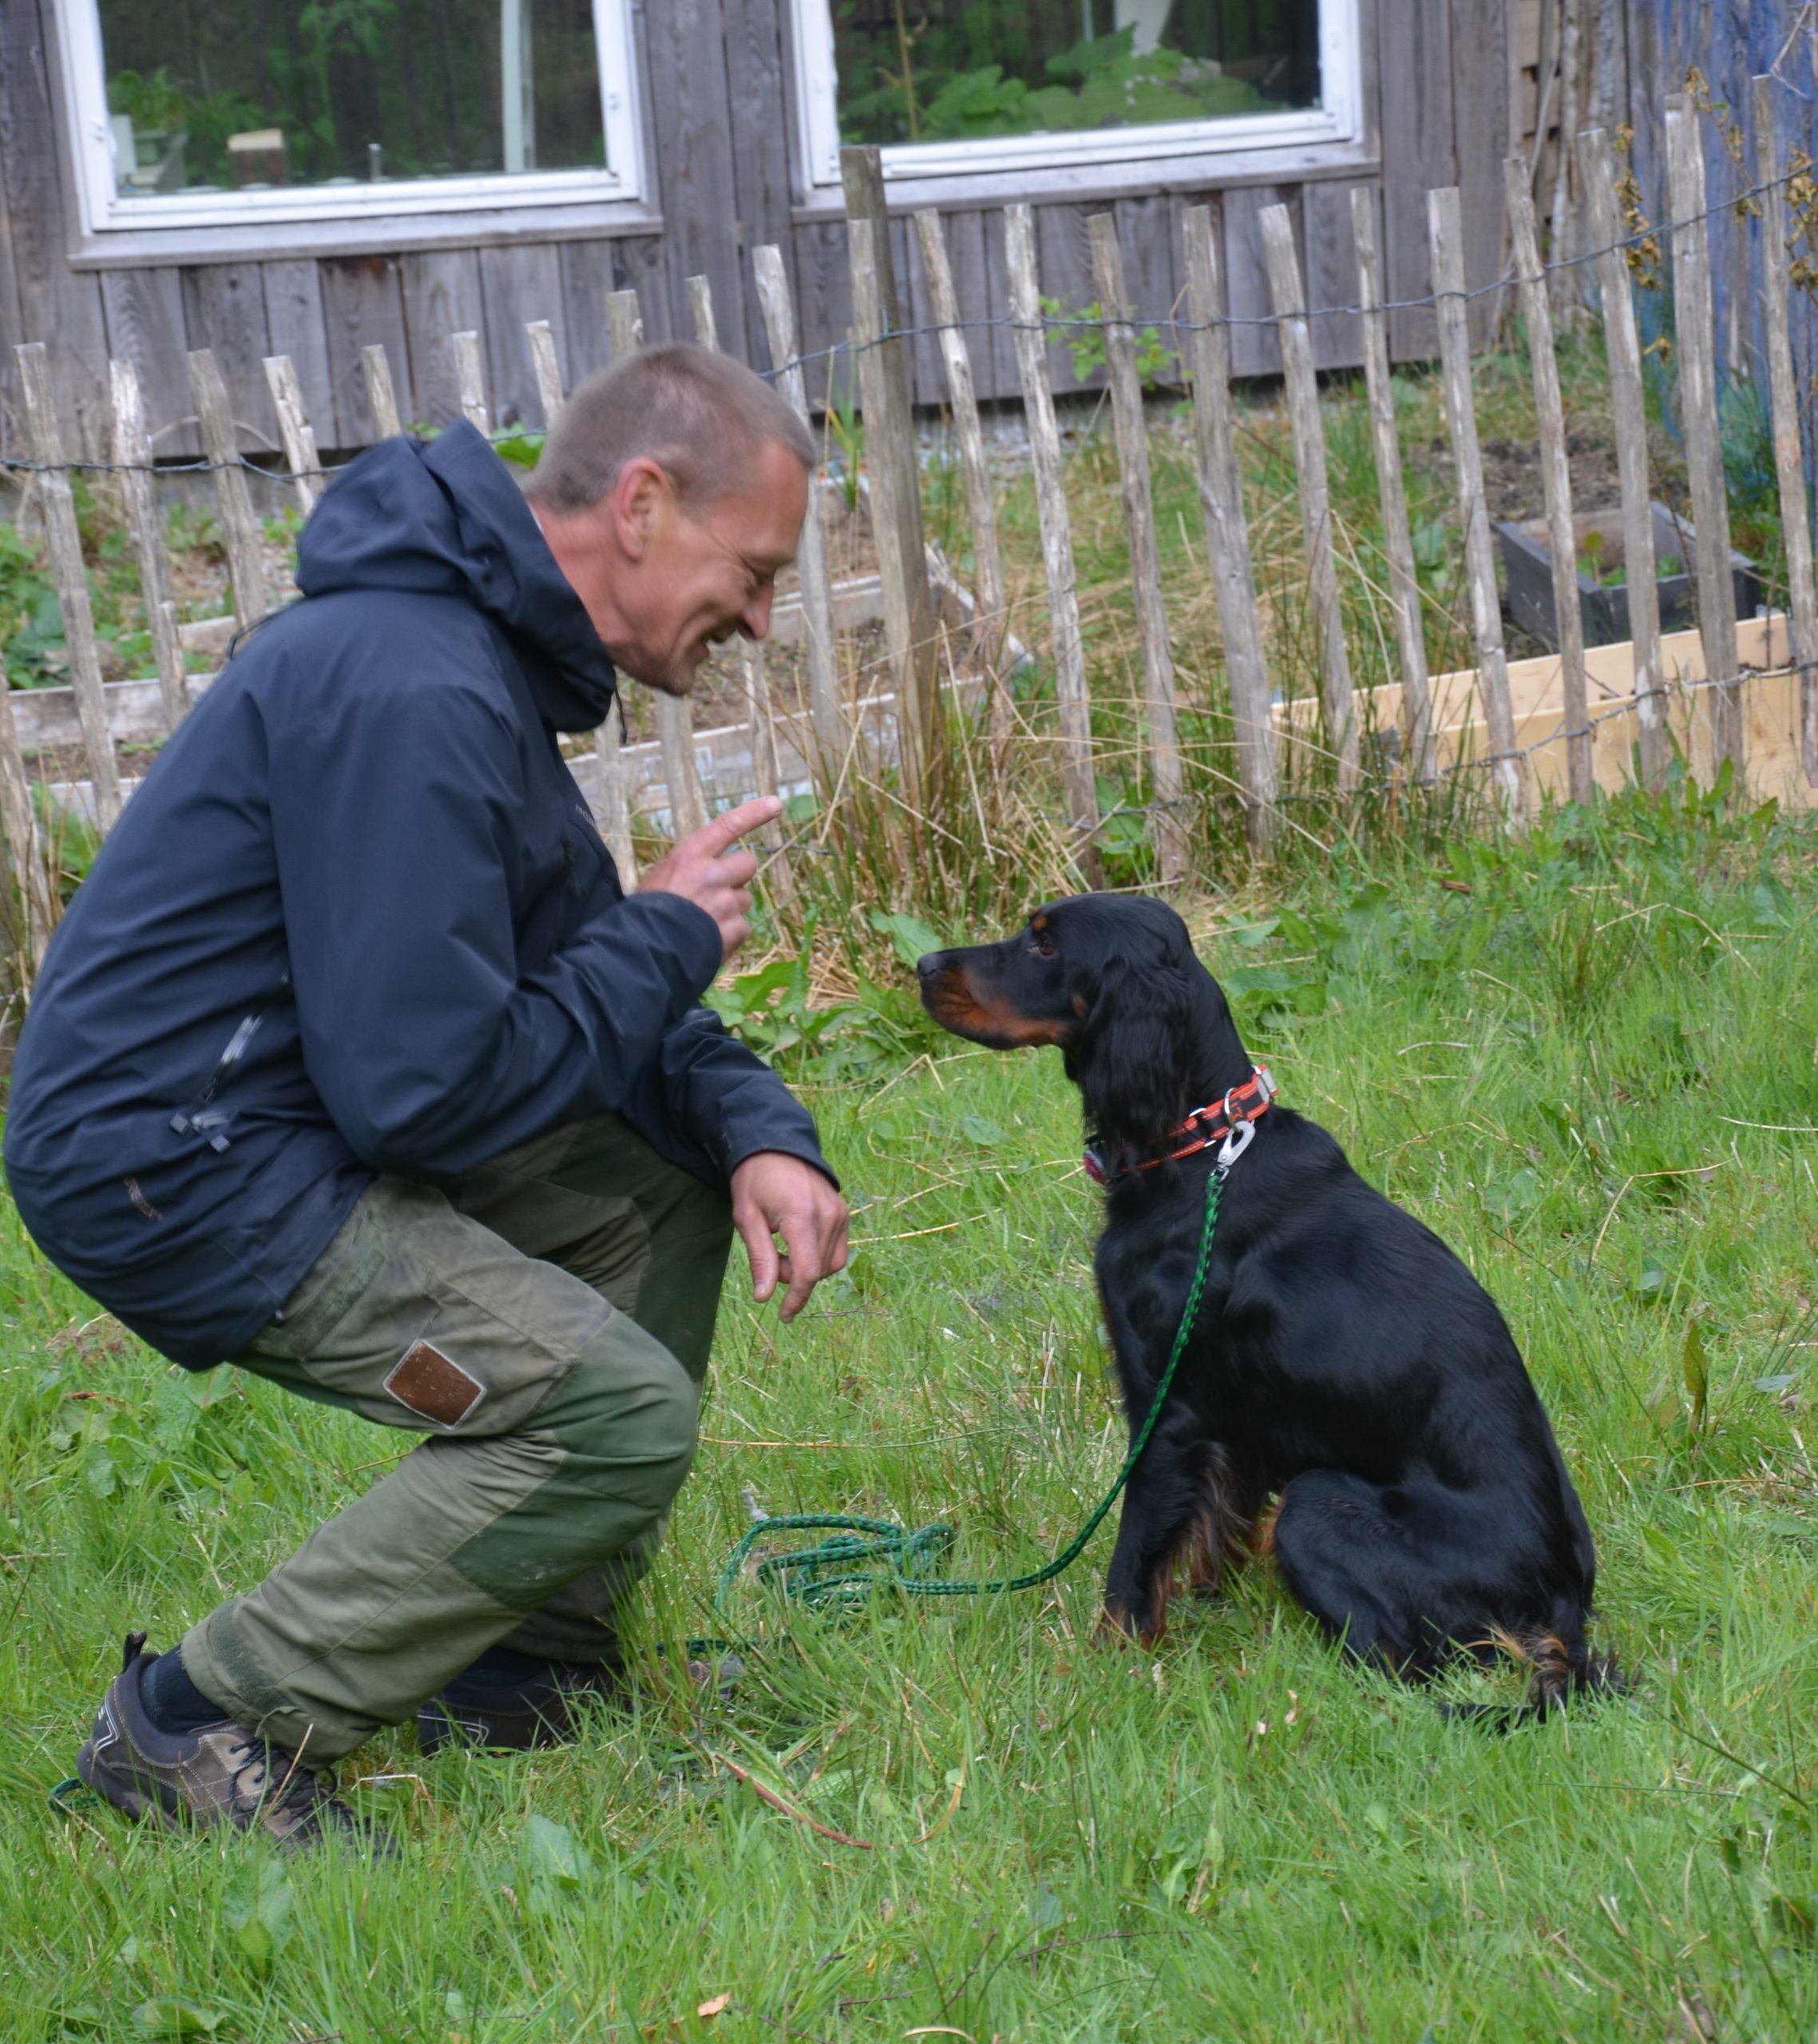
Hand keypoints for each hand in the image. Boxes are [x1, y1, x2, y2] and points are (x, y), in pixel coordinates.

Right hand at [638, 795, 781, 962]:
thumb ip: (691, 868)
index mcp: (690, 856)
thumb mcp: (660, 877)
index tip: (775, 804)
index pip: (727, 826)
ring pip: (745, 899)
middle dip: (737, 878)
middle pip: (748, 865)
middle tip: (716, 894)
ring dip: (731, 909)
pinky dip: (729, 935)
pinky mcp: (734, 928)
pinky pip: (742, 927)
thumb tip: (712, 871)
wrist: (643, 951)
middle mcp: (711, 873)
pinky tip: (708, 940)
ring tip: (703, 923)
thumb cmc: (646, 913)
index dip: (753, 813)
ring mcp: (725, 901)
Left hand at [729, 1151, 849, 1321]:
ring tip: (784, 1251)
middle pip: (818, 1270)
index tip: (784, 1315)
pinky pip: (838, 1249)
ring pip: (831, 1264)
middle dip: (794, 1278)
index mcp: (801, 1215)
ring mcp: (840, 1213)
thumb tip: (765, 1297)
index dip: (796, 1299)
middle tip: (771, 1261)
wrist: (776, 1147)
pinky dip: (819, 1257)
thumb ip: (760, 1258)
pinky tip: (799, 1244)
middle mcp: (828, 1215)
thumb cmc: (754, 1181)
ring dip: (808, 1269)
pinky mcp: (843, 1212)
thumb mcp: (747, 1218)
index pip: (807, 1271)